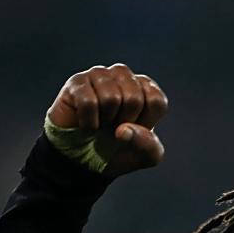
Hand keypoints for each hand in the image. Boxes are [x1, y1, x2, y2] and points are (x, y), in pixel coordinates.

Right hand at [45, 63, 167, 176]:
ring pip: (110, 98)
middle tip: (114, 125)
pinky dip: (88, 122)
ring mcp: (99, 75)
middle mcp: (123, 76)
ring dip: (105, 121)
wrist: (83, 157)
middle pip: (134, 98)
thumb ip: (148, 146)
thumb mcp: (144, 156)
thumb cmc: (118, 150)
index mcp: (145, 88)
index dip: (145, 123)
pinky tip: (87, 124)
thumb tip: (124, 130)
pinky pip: (88, 102)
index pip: (156, 101)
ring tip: (101, 122)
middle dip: (124, 122)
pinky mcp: (77, 82)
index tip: (134, 128)